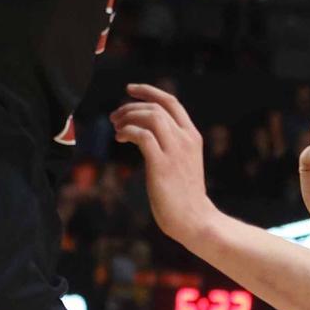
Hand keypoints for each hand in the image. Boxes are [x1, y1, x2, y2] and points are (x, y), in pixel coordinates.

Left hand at [110, 83, 217, 245]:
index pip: (171, 102)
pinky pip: (142, 136)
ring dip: (128, 117)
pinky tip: (120, 138)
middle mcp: (186, 139)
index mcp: (192, 136)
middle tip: (114, 118)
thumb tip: (142, 132)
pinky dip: (128, 131)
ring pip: (150, 117)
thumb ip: (169, 144)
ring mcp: (175, 152)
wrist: (195, 220)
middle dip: (130, 107)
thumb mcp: (181, 161)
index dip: (149, 91)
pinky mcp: (162, 165)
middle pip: (156, 108)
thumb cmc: (183, 194)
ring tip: (116, 128)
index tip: (129, 89)